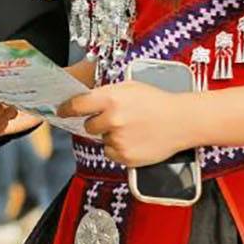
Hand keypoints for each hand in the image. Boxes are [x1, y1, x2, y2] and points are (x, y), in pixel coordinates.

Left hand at [57, 80, 195, 166]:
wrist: (182, 121)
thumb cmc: (156, 102)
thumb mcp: (129, 87)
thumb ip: (105, 94)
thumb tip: (83, 101)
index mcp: (111, 98)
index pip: (77, 105)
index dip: (66, 109)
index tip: (61, 111)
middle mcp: (112, 119)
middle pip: (88, 126)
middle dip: (97, 123)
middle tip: (115, 119)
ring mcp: (118, 139)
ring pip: (101, 140)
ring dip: (111, 136)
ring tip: (132, 129)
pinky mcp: (125, 156)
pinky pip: (111, 153)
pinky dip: (119, 148)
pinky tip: (135, 139)